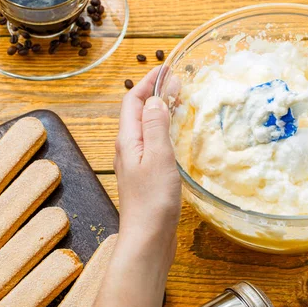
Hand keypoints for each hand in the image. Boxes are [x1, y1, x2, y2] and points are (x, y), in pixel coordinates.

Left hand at [91, 67, 180, 306]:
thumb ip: (155, 126)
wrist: (148, 238)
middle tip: (178, 82)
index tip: (166, 68)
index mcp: (128, 140)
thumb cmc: (153, 200)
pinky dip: (165, 129)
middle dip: (155, 92)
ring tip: (179, 101)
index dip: (148, 82)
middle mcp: (129, 148)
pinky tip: (177, 134)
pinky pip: (154, 142)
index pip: (133, 101)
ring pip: (147, 126)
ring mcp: (137, 162)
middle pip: (138, 111)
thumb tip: (155, 99)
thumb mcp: (158, 157)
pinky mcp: (147, 174)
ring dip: (161, 110)